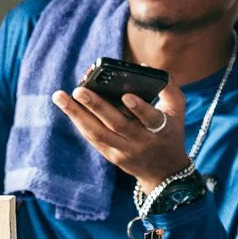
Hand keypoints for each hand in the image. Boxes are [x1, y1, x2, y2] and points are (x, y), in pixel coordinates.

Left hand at [51, 81, 191, 192]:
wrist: (164, 172)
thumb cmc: (170, 132)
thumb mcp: (178, 110)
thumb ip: (167, 87)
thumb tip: (142, 66)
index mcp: (161, 129)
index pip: (150, 118)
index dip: (139, 108)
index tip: (127, 96)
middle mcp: (141, 142)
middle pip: (117, 124)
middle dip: (97, 106)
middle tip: (79, 90)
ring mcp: (124, 151)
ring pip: (98, 133)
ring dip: (77, 115)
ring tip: (60, 97)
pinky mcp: (111, 156)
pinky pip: (93, 138)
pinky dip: (79, 122)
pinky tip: (67, 108)